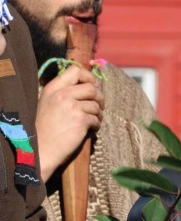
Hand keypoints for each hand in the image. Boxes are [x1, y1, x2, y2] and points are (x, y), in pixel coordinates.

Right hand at [36, 65, 103, 182]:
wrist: (40, 150)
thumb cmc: (45, 129)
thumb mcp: (49, 104)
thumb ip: (64, 93)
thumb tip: (90, 85)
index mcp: (52, 89)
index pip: (75, 70)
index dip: (88, 77)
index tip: (92, 87)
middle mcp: (61, 95)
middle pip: (92, 88)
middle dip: (100, 97)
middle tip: (99, 107)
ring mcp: (71, 107)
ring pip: (96, 105)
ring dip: (98, 114)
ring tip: (92, 121)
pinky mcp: (80, 120)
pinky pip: (97, 119)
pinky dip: (97, 125)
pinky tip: (90, 130)